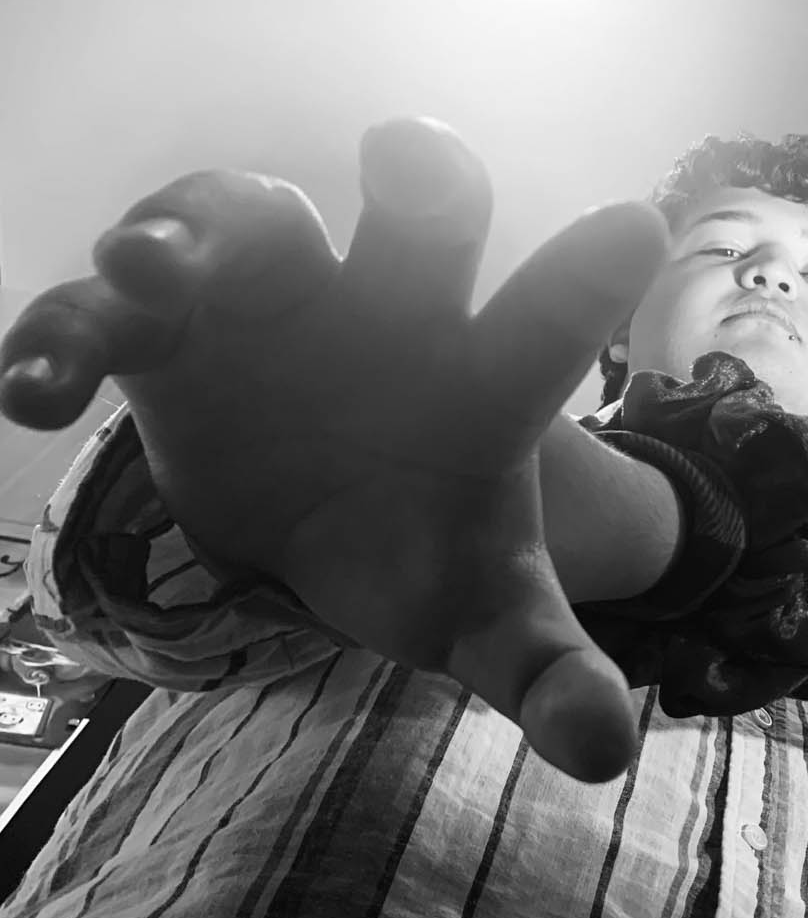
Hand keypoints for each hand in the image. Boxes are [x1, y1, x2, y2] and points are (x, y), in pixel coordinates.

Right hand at [0, 119, 669, 780]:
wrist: (328, 514)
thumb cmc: (424, 547)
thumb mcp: (485, 618)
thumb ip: (544, 671)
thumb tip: (606, 755)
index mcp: (486, 378)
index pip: (548, 325)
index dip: (586, 279)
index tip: (637, 224)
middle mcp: (393, 306)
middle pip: (422, 215)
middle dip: (424, 177)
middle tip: (409, 162)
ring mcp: (277, 298)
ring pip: (242, 223)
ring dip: (190, 234)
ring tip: (141, 272)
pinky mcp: (167, 328)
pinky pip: (107, 310)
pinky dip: (64, 334)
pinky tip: (33, 394)